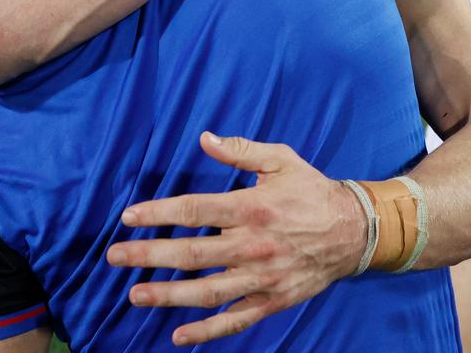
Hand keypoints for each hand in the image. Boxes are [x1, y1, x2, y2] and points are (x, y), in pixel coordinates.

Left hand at [106, 133, 366, 346]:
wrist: (355, 231)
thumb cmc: (311, 190)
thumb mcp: (280, 159)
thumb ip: (241, 150)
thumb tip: (204, 138)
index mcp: (251, 207)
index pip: (195, 210)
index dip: (159, 213)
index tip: (128, 217)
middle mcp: (253, 244)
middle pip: (192, 252)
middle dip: (150, 255)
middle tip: (115, 256)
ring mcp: (262, 276)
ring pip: (208, 291)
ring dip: (169, 294)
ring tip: (136, 293)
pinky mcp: (273, 299)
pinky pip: (236, 318)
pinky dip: (208, 331)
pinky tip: (179, 336)